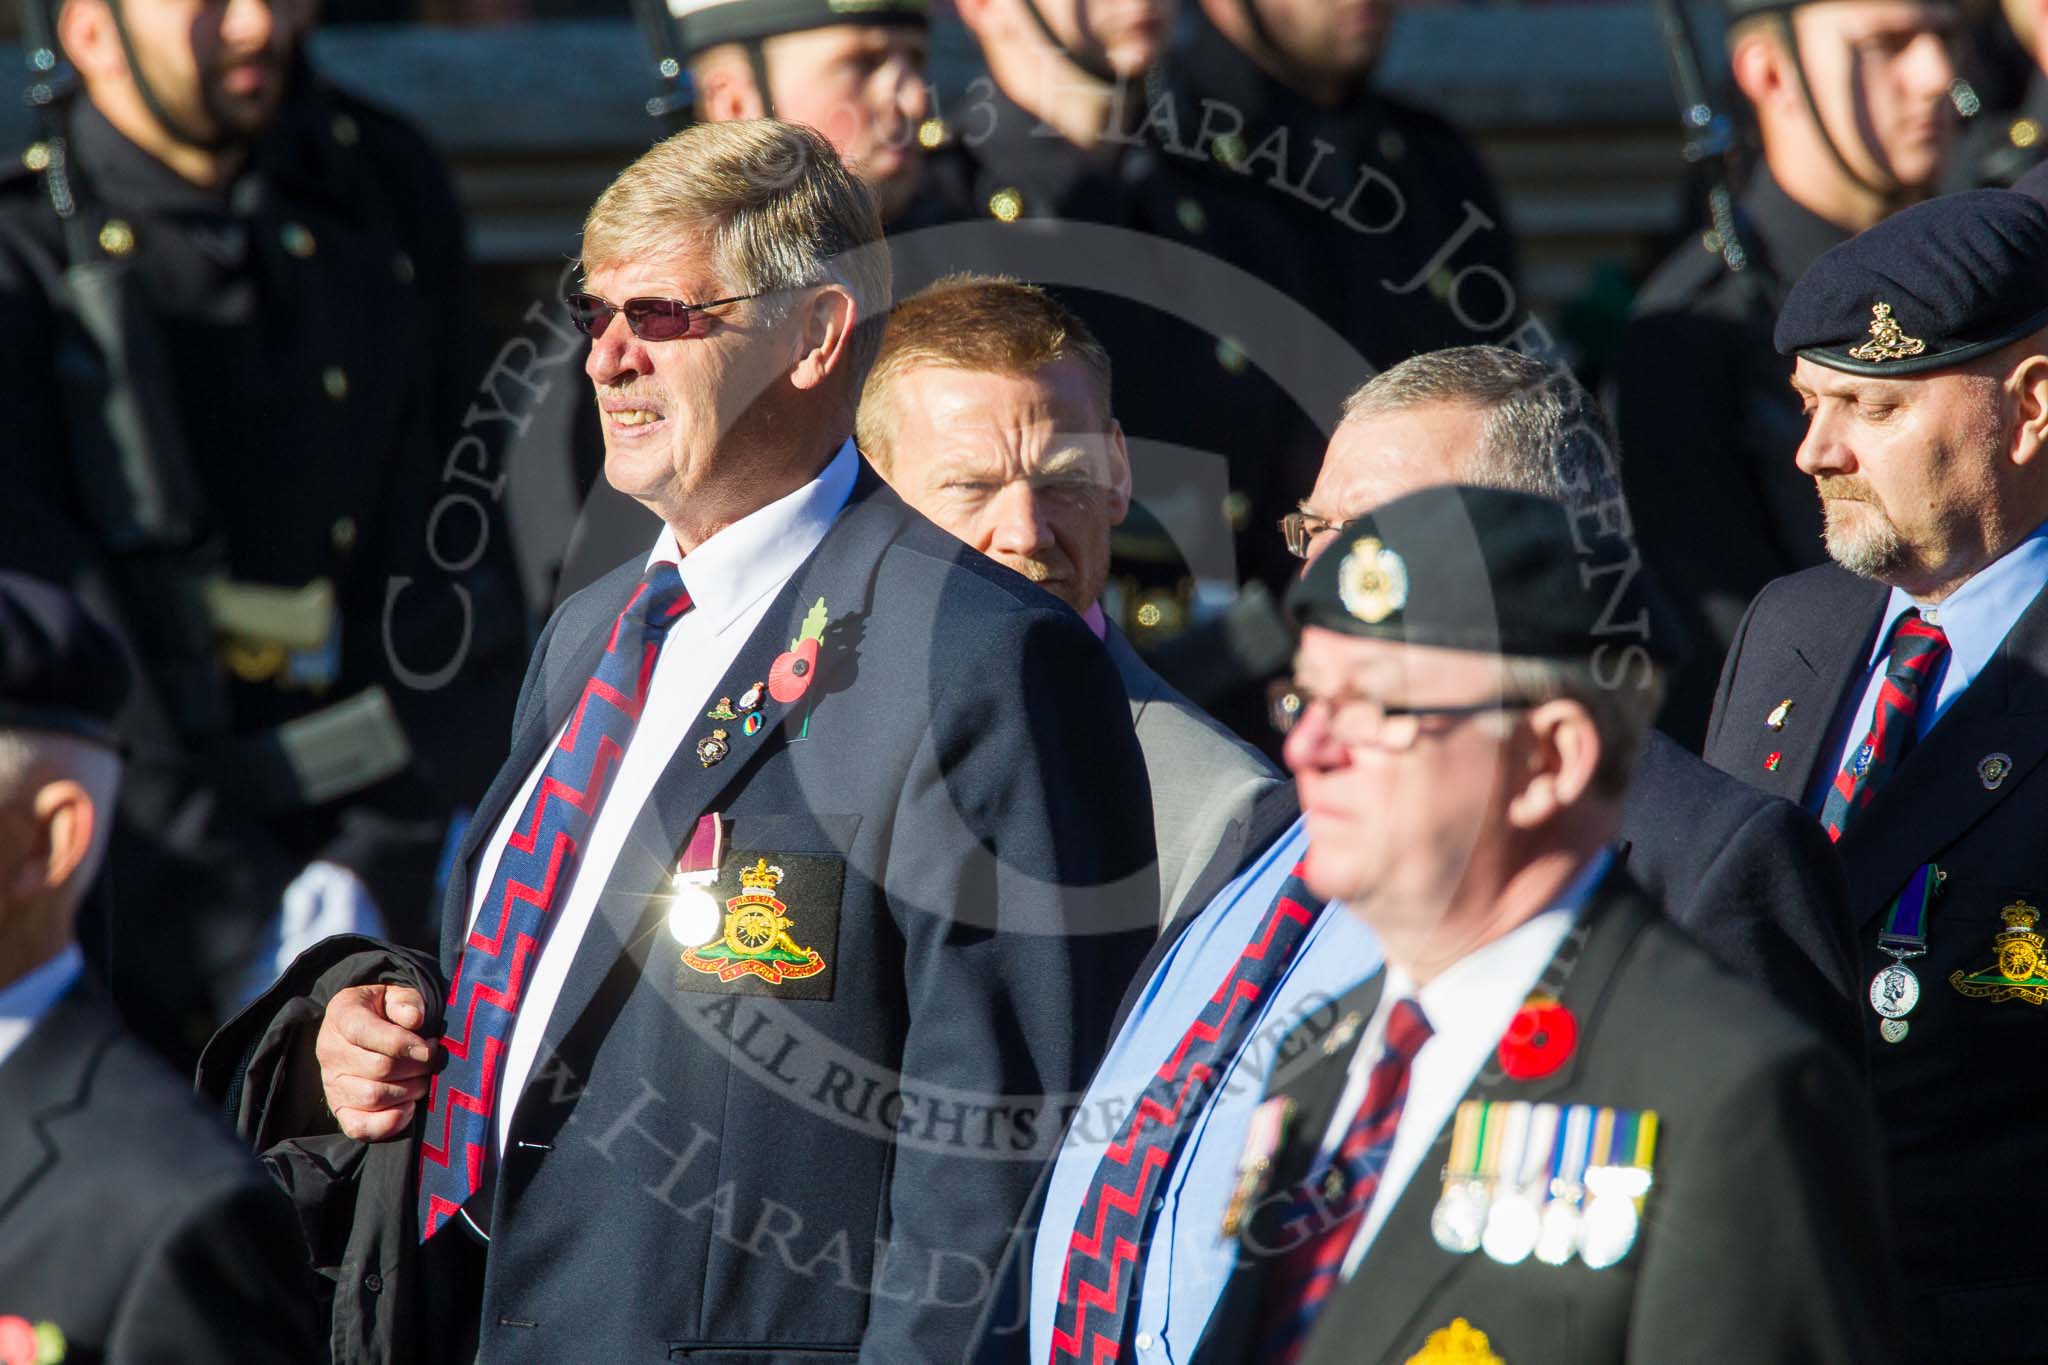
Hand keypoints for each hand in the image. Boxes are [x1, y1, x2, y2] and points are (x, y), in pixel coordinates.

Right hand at [316, 983, 434, 1141]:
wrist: (365, 1028)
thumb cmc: (386, 1012)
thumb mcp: (396, 995)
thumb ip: (406, 1002)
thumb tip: (414, 1019)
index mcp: (342, 1015)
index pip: (365, 1032)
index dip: (402, 1043)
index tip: (429, 1047)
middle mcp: (330, 1050)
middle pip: (378, 1068)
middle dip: (415, 1067)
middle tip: (432, 1060)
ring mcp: (331, 1083)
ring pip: (373, 1097)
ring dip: (408, 1091)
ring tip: (422, 1079)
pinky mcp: (339, 1109)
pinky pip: (358, 1127)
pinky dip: (389, 1123)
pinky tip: (409, 1107)